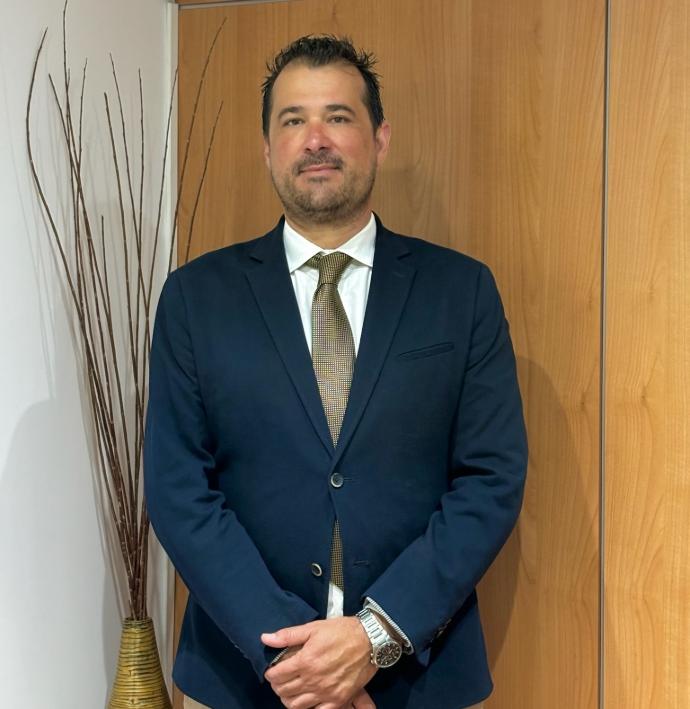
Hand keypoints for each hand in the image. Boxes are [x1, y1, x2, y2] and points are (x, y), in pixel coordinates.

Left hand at [262, 616, 376, 708]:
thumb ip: (288, 635)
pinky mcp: (338, 700)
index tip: (272, 671)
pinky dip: (308, 708)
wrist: (369, 640)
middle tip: (280, 680)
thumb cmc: (341, 631)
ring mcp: (325, 693)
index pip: (277, 675)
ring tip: (291, 691)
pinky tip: (308, 700)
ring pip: (296, 706)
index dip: (271, 674)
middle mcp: (313, 680)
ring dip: (289, 699)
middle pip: (284, 692)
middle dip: (277, 686)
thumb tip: (265, 638)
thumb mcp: (313, 628)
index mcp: (305, 661)